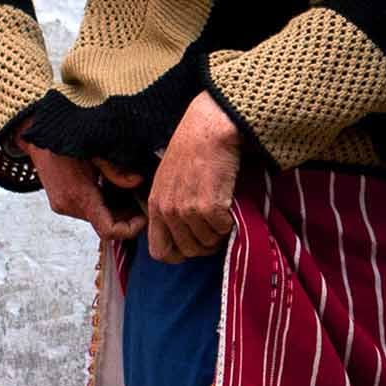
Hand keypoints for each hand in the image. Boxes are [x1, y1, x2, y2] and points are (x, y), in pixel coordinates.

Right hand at [24, 141, 144, 244]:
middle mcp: (69, 206)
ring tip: (126, 192)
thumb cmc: (66, 142)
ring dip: (113, 210)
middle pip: (104, 225)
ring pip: (96, 218)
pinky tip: (109, 189)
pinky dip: (101, 205)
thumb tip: (137, 181)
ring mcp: (62, 206)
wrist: (37, 138)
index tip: (142, 217)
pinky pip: (86, 210)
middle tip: (139, 201)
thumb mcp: (95, 153)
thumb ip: (116, 171)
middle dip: (125, 217)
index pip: (109, 231)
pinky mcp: (60, 203)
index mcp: (79, 196)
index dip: (130, 229)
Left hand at [147, 94, 244, 262]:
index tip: (193, 242)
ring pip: (208, 243)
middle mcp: (168, 211)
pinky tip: (229, 204)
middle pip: (189, 251)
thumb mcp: (168, 181)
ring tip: (222, 211)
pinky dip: (231, 222)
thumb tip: (184, 233)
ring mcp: (187, 210)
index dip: (179, 253)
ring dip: (219, 232)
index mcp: (155, 206)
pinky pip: (224, 230)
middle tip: (214, 227)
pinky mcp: (209, 207)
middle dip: (205, 244)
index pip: (160, 252)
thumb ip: (170, 206)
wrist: (208, 131)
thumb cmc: (191, 151)